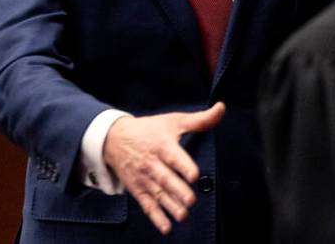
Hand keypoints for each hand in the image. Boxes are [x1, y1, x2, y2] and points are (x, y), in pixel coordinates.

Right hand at [102, 103, 225, 234]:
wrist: (114, 139)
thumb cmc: (149, 129)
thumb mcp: (174, 121)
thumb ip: (200, 119)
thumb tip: (221, 108)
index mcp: (162, 145)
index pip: (173, 156)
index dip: (184, 166)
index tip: (194, 175)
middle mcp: (152, 163)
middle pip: (166, 178)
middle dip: (178, 190)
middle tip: (191, 200)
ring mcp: (144, 178)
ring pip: (158, 194)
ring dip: (170, 206)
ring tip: (183, 215)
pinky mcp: (138, 189)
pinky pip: (147, 205)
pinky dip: (156, 217)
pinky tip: (166, 227)